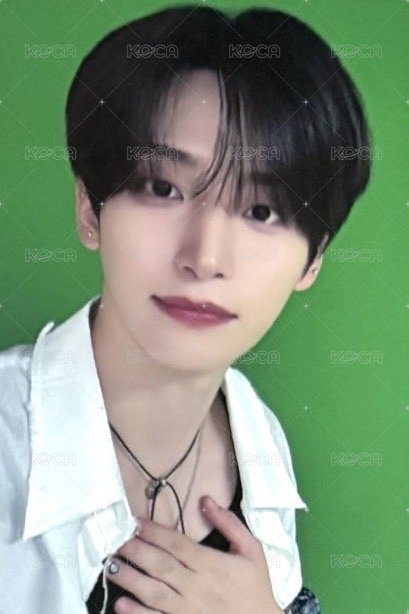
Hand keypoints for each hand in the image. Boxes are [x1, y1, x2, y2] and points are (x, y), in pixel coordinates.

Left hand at [107, 494, 282, 612]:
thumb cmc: (255, 588)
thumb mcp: (251, 550)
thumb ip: (229, 524)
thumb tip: (206, 500)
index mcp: (211, 564)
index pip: (178, 544)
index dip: (155, 532)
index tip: (136, 522)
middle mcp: (196, 586)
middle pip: (161, 566)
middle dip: (136, 551)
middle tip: (116, 539)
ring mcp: (188, 609)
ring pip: (154, 592)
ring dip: (131, 579)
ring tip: (111, 566)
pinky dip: (139, 613)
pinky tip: (121, 604)